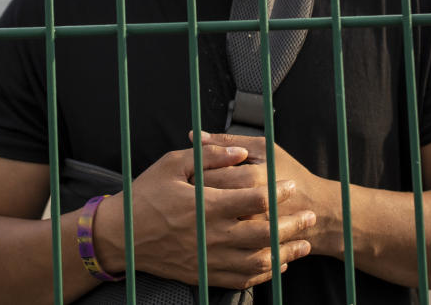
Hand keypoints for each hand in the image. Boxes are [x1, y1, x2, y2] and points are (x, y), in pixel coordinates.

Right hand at [93, 144, 315, 289]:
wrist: (120, 236)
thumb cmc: (146, 194)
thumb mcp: (173, 163)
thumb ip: (209, 155)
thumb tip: (240, 151)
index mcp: (206, 205)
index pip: (254, 200)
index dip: (278, 192)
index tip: (290, 184)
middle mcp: (211, 235)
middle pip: (264, 234)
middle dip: (292, 226)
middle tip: (309, 216)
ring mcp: (209, 259)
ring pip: (257, 262)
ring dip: (285, 254)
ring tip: (302, 244)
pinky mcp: (204, 275)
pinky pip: (241, 279)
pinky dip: (263, 274)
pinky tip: (276, 265)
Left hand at [195, 132, 334, 254]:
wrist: (319, 212)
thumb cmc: (290, 173)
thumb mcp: (265, 150)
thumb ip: (229, 141)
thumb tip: (194, 136)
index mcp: (253, 177)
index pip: (208, 174)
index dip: (192, 172)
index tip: (187, 170)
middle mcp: (251, 207)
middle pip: (206, 200)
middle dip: (192, 193)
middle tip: (186, 188)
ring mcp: (251, 231)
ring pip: (210, 222)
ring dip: (199, 214)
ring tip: (196, 205)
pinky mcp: (252, 248)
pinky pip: (222, 242)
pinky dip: (212, 232)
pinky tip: (211, 222)